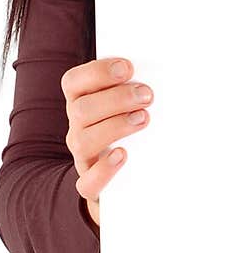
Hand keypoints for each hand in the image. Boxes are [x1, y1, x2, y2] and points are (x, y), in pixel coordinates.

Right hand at [61, 57, 153, 222]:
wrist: (130, 182)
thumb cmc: (137, 132)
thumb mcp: (136, 107)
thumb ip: (142, 90)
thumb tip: (178, 73)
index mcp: (83, 103)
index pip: (74, 82)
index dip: (97, 72)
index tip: (128, 67)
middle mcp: (78, 128)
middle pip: (80, 109)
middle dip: (115, 99)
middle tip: (147, 95)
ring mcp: (83, 157)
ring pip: (82, 140)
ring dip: (115, 126)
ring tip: (143, 119)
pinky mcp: (91, 185)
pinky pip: (88, 182)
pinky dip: (104, 169)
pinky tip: (123, 155)